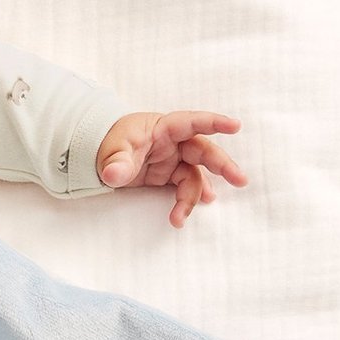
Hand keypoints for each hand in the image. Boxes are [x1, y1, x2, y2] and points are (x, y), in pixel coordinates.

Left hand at [95, 111, 248, 227]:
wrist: (99, 154)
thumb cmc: (109, 142)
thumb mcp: (109, 150)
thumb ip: (115, 162)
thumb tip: (114, 174)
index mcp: (162, 128)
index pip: (191, 122)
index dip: (214, 123)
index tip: (236, 126)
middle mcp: (173, 142)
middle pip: (203, 151)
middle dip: (222, 165)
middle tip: (240, 180)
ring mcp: (172, 159)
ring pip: (194, 175)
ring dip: (194, 195)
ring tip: (181, 217)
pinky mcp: (168, 175)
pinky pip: (184, 186)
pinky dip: (185, 200)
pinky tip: (182, 214)